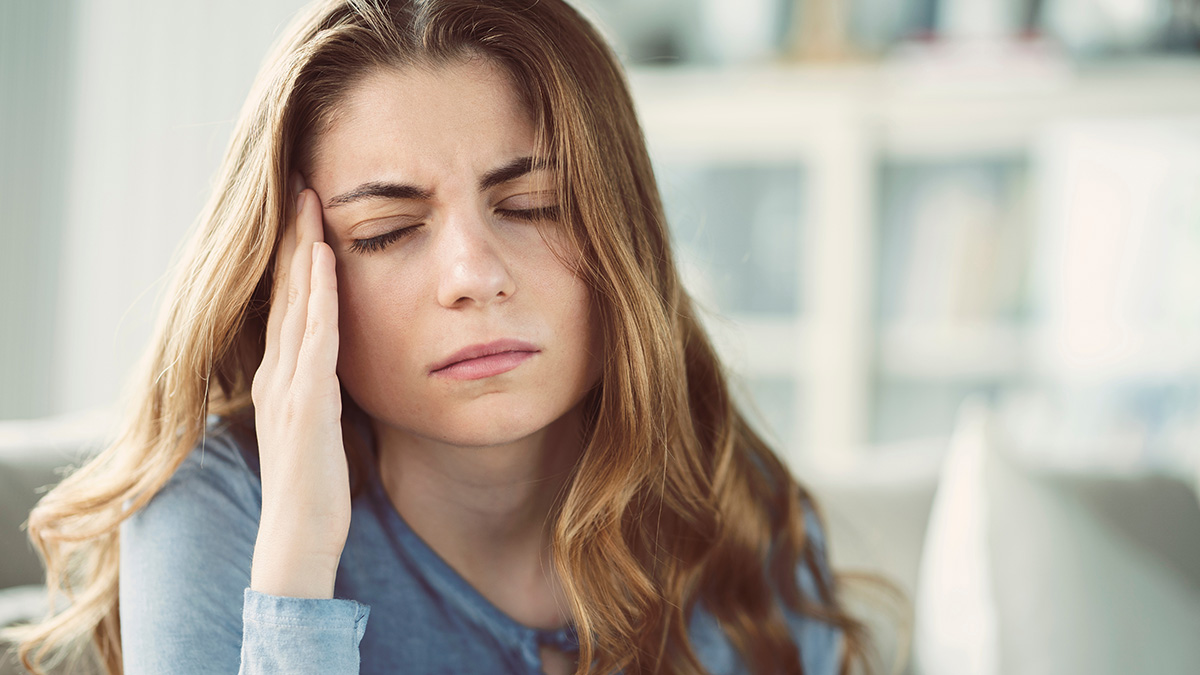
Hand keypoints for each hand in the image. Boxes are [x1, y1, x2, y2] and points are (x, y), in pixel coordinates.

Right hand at [249, 176, 349, 598]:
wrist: (298, 538)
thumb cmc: (316, 489)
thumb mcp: (321, 427)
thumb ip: (324, 392)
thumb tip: (342, 367)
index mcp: (281, 378)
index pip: (287, 305)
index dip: (294, 256)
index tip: (305, 211)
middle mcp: (277, 373)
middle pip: (285, 291)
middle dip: (293, 235)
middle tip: (300, 182)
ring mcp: (287, 386)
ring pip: (296, 302)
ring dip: (303, 248)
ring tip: (309, 198)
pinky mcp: (306, 403)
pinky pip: (314, 337)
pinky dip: (319, 294)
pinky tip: (325, 258)